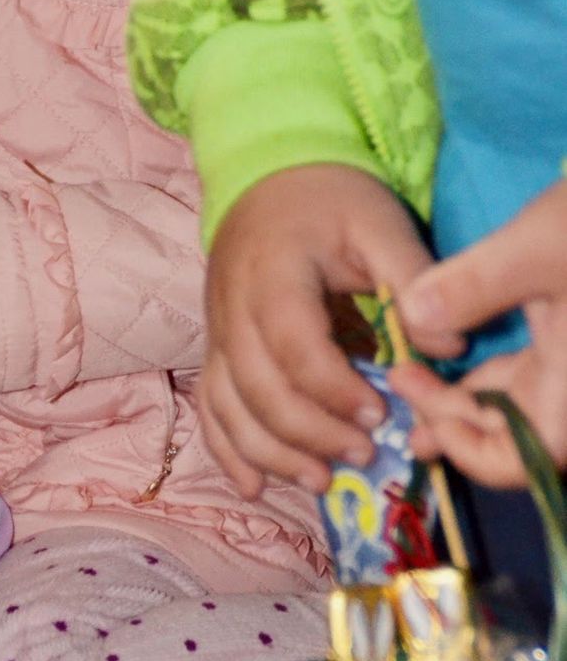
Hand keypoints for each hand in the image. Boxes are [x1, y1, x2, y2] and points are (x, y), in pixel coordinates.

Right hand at [202, 165, 441, 498]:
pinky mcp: (217, 346)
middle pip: (258, 387)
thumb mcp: (379, 224)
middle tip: (364, 453)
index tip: (379, 412)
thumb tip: (449, 348)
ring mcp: (218, 329)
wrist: (270, 175)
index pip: (293, 346)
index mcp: (273, 273)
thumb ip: (413, 280)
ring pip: (229, 405)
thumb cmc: (331, 201)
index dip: (333, 389)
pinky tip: (255, 485)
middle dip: (309, 433)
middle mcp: (232, 307)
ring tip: (321, 480)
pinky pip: (210, 404)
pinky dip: (227, 449)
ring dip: (270, 452)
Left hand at [390, 180, 566, 486]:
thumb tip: (411, 314)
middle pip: (513, 437)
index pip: (526, 459)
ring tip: (407, 375)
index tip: (422, 416)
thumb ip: (474, 284)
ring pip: (513, 407)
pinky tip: (440, 350)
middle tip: (399, 384)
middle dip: (450, 421)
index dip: (470, 452)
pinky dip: (480, 373)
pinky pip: (520, 378)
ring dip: (460, 398)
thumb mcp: (536, 248)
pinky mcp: (564, 344)